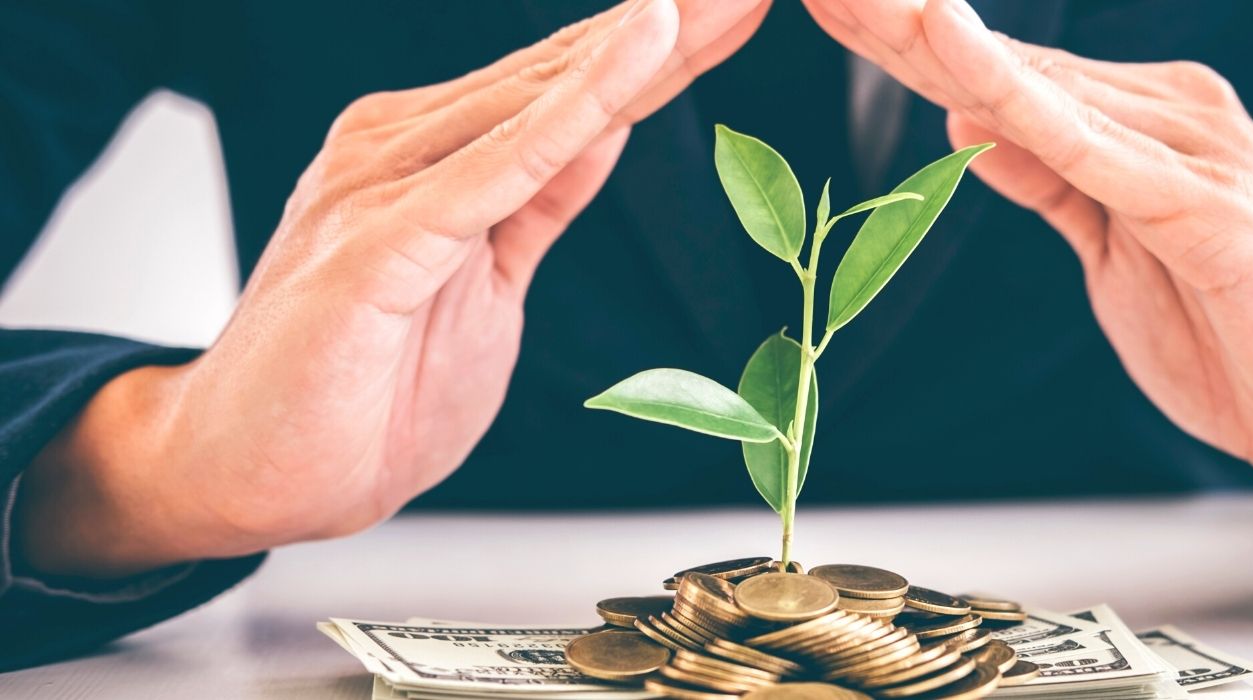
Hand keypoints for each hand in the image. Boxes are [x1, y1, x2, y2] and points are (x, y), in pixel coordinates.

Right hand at [18, 0, 770, 577]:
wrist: (246, 476)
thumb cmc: (360, 389)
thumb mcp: (487, 284)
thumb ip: (538, 201)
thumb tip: (606, 127)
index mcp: (431, 155)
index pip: (570, 89)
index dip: (665, 48)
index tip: (743, 7)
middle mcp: (401, 148)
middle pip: (564, 76)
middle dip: (671, 28)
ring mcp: (381, 187)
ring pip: (539, 103)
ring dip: (641, 47)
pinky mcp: (373, 243)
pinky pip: (496, 171)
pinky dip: (574, 112)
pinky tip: (637, 53)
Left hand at [806, 0, 1252, 499]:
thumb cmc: (1250, 333)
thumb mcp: (1118, 257)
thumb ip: (1053, 187)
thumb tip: (969, 130)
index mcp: (1139, 126)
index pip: (1001, 78)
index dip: (908, 44)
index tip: (832, 7)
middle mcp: (1166, 114)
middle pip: (1005, 64)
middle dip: (900, 24)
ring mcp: (1193, 149)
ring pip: (1036, 86)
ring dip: (934, 40)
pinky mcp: (1210, 205)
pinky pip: (1092, 148)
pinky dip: (1016, 99)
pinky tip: (954, 55)